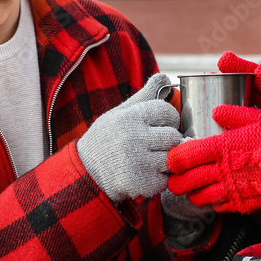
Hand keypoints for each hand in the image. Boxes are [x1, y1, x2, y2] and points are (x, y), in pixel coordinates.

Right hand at [77, 73, 181, 202]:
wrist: (87, 173)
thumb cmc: (106, 139)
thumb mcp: (120, 114)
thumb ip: (144, 97)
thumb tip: (164, 77)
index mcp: (130, 118)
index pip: (167, 111)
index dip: (169, 118)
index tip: (163, 124)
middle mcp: (135, 138)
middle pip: (173, 136)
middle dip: (169, 140)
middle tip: (158, 143)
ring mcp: (139, 162)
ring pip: (173, 158)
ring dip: (167, 159)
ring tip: (152, 158)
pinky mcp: (143, 183)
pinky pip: (167, 178)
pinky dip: (161, 178)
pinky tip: (147, 173)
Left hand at [167, 105, 260, 212]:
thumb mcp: (259, 116)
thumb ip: (234, 114)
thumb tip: (216, 110)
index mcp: (222, 146)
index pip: (183, 156)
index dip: (173, 159)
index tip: (172, 159)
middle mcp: (223, 170)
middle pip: (185, 181)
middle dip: (175, 181)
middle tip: (174, 179)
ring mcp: (233, 189)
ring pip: (199, 198)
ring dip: (192, 194)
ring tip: (193, 189)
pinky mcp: (244, 203)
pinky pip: (220, 207)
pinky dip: (213, 203)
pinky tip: (215, 196)